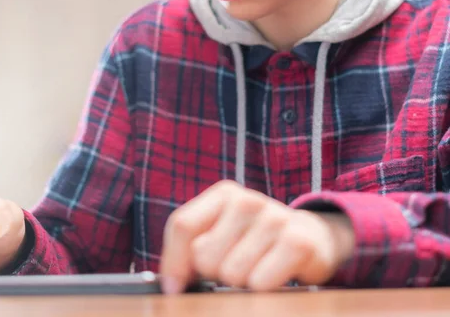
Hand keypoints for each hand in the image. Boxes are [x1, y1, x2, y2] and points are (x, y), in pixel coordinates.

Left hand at [159, 181, 354, 292]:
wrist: (312, 238)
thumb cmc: (252, 240)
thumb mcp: (219, 232)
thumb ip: (188, 249)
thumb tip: (171, 285)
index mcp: (223, 194)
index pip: (182, 226)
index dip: (174, 262)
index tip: (175, 287)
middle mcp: (248, 200)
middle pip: (204, 256)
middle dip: (215, 272)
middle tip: (236, 264)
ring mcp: (275, 219)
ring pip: (230, 274)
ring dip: (240, 282)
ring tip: (257, 267)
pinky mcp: (298, 243)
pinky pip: (259, 283)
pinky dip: (262, 288)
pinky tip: (274, 273)